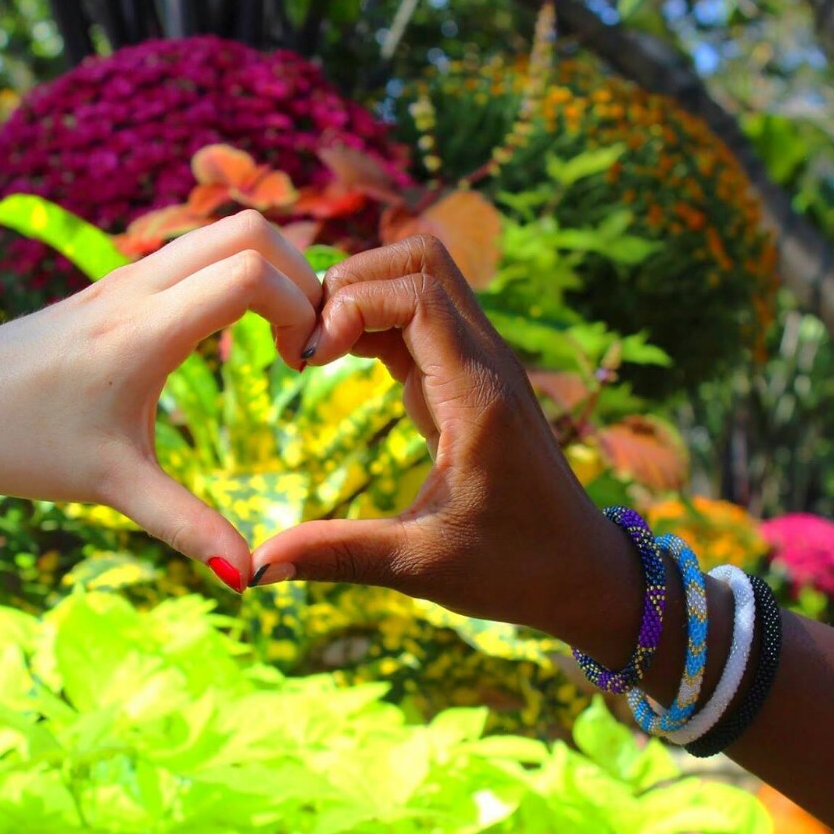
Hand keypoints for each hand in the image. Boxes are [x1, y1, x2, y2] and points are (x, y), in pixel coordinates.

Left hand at [0, 211, 321, 585]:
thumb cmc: (25, 448)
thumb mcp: (114, 488)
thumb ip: (187, 526)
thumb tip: (248, 579)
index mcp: (142, 332)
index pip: (249, 274)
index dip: (299, 306)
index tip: (304, 364)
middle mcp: (136, 287)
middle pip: (247, 230)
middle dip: (300, 273)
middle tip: (308, 339)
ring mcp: (124, 277)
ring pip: (220, 231)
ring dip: (270, 268)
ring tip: (282, 338)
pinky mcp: (114, 283)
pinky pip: (193, 249)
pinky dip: (237, 272)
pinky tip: (237, 333)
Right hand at [251, 236, 642, 658]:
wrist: (579, 572)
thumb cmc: (513, 569)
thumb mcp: (420, 566)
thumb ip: (338, 555)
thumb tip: (254, 568)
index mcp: (479, 396)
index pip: (416, 294)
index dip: (350, 305)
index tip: (307, 360)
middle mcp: (486, 363)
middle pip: (420, 260)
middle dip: (350, 281)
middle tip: (303, 342)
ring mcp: (481, 363)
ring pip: (421, 278)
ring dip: (361, 295)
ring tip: (312, 349)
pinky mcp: (470, 376)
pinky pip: (420, 315)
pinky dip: (372, 320)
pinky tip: (336, 361)